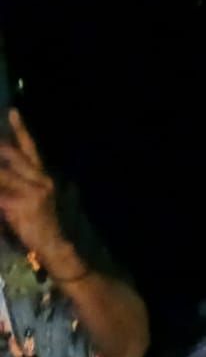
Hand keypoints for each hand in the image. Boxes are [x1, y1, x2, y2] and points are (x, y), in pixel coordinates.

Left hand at [0, 109, 66, 260]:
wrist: (51, 245)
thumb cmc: (36, 223)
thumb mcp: (31, 197)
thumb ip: (15, 181)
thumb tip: (3, 169)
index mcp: (42, 177)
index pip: (30, 148)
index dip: (21, 129)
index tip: (12, 111)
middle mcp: (41, 180)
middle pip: (14, 155)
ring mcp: (32, 192)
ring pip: (3, 173)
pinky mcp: (21, 205)